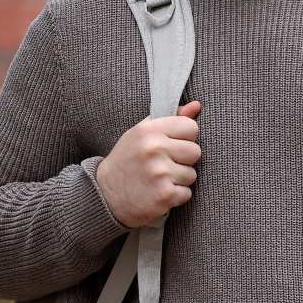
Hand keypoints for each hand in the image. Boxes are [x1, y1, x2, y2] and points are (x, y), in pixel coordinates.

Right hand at [96, 101, 201, 228]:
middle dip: (183, 160)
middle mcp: (154, 149)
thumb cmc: (127, 160)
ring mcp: (159, 173)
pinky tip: (157, 192)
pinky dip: (175, 196)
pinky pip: (186, 193)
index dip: (184, 138)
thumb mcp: (141, 134)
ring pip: (191, 174)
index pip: (191, 126)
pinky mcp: (164, 195)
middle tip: (163, 165)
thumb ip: (170, 118)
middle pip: (195, 151)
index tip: (170, 145)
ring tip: (158, 179)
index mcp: (148, 131)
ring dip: (178, 180)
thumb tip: (197, 105)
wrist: (105, 194)